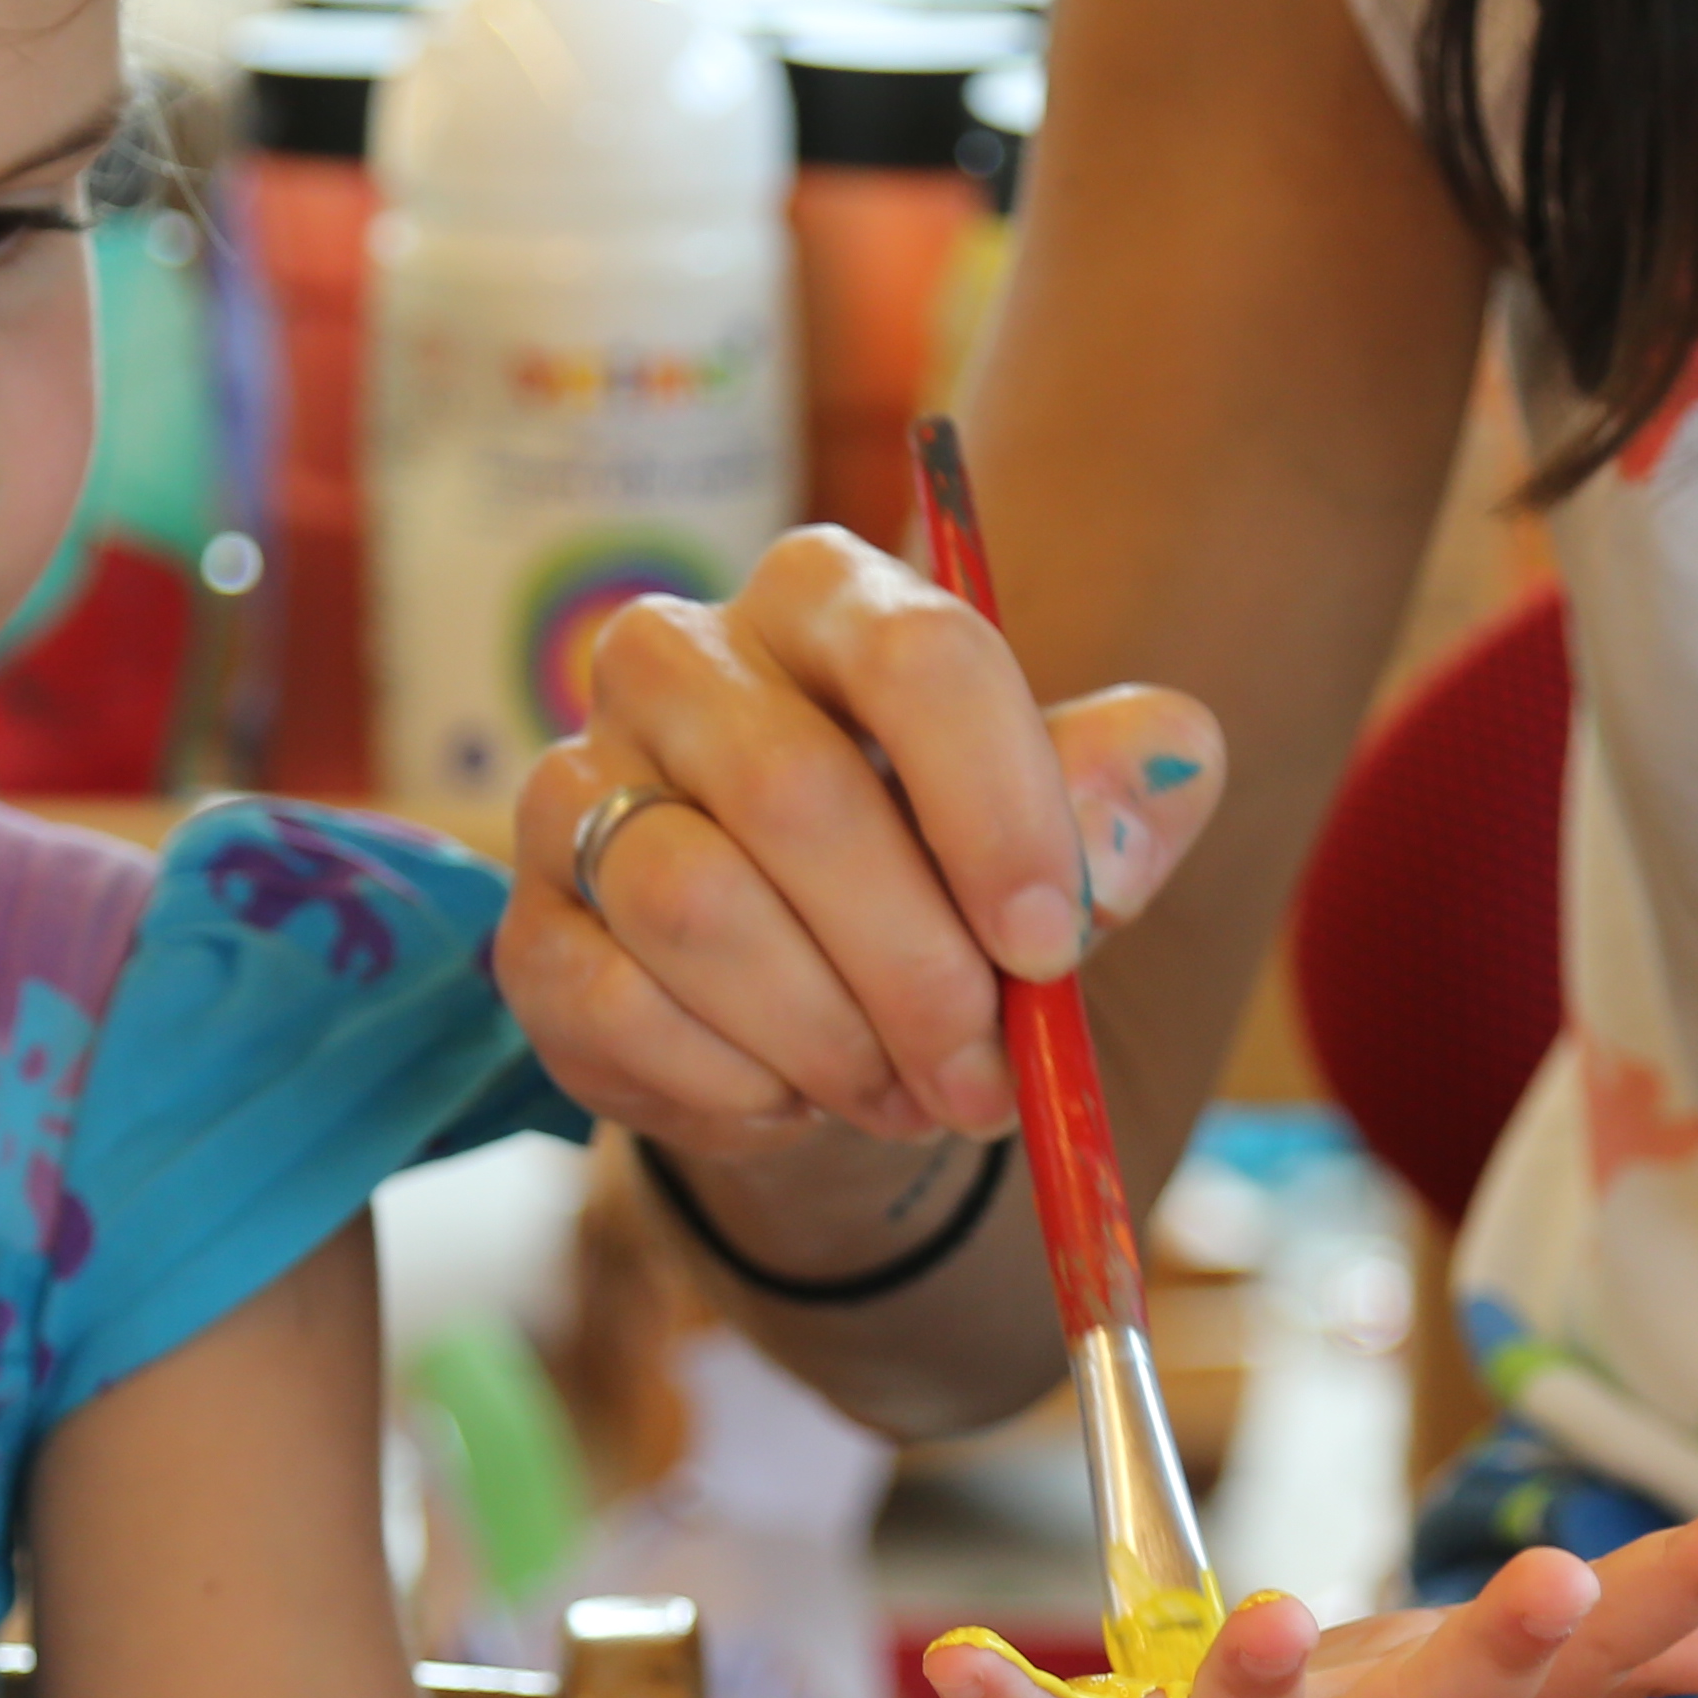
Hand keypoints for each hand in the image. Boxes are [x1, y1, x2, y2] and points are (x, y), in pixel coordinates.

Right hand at [505, 528, 1227, 1162]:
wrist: (838, 1020)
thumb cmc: (953, 896)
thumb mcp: (1067, 845)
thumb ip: (1126, 794)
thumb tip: (1166, 755)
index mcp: (823, 600)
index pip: (914, 655)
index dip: (995, 811)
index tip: (1051, 948)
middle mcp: (675, 661)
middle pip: (796, 795)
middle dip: (915, 969)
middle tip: (983, 1080)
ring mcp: (578, 788)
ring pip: (696, 906)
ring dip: (826, 1036)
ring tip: (898, 1092)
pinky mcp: (531, 928)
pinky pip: (619, 1006)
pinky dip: (730, 1083)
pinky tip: (787, 1098)